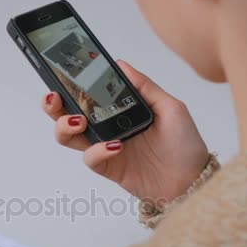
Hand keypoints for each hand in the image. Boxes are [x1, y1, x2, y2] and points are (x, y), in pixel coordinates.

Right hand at [41, 60, 209, 207]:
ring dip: (65, 126)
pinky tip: (114, 146)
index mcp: (119, 109)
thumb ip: (145, 86)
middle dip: (53, 104)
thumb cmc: (185, 145)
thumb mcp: (170, 108)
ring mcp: (105, 147)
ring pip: (68, 136)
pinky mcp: (108, 167)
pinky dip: (97, 150)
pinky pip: (90, 158)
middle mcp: (107, 127)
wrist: (193, 182)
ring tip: (78, 121)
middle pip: (67, 113)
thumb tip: (120, 64)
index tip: (63, 72)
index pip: (88, 94)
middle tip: (54, 96)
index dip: (70, 84)